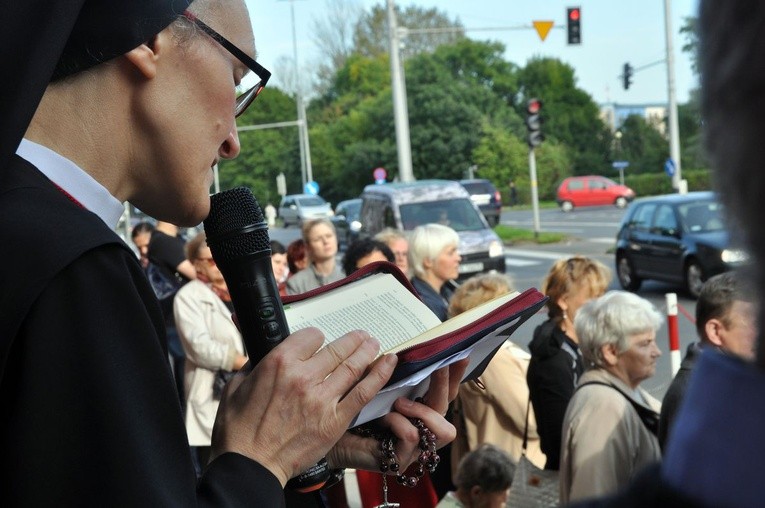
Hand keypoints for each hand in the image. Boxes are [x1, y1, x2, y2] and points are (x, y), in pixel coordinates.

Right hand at [209, 327, 396, 485]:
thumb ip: (255, 366)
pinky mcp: (335, 420)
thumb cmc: (239, 429)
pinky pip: (363, 392)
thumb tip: (265, 357)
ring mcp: (322, 399)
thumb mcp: (237, 386)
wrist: (250, 464)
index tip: (320, 342)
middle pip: (337, 348)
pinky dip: (379, 374)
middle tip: (362, 336)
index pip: (311, 336)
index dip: (316, 338)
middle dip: (352, 339)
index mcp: (279, 363)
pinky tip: (389, 362)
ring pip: (353, 366)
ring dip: (368, 350)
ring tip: (375, 343)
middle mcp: (303, 376)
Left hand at [328, 358, 469, 471]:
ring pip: (444, 430)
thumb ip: (389, 372)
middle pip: (447, 408)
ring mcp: (413, 447)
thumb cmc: (347, 409)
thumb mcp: (371, 385)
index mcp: (416, 408)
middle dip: (444, 385)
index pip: (444, 392)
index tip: (460, 355)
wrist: (324, 437)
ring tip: (400, 401)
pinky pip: (412, 437)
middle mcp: (420, 428)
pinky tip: (384, 417)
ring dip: (423, 411)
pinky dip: (399, 423)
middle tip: (437, 367)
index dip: (455, 375)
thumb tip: (402, 349)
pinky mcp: (399, 460)